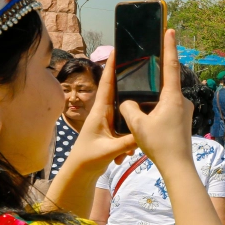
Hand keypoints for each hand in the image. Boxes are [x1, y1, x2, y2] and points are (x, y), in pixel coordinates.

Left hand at [43, 49, 139, 215]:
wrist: (81, 173)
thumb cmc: (89, 159)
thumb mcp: (109, 150)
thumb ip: (127, 142)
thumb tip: (144, 133)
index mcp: (100, 112)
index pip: (106, 85)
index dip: (111, 67)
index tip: (116, 51)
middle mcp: (104, 113)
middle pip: (119, 93)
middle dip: (129, 84)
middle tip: (142, 71)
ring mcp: (109, 122)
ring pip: (126, 113)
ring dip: (134, 122)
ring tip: (136, 134)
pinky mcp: (113, 132)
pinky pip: (127, 128)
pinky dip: (131, 139)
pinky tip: (128, 155)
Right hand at [118, 30, 194, 170]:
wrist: (178, 167)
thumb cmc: (160, 145)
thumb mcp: (137, 125)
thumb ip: (129, 109)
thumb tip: (127, 102)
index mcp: (173, 97)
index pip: (171, 66)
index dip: (169, 46)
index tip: (170, 30)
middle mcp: (182, 101)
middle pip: (167, 81)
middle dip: (157, 72)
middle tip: (148, 58)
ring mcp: (184, 110)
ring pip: (166, 97)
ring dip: (153, 96)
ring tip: (140, 94)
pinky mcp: (182, 120)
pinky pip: (167, 107)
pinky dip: (156, 106)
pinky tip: (146, 114)